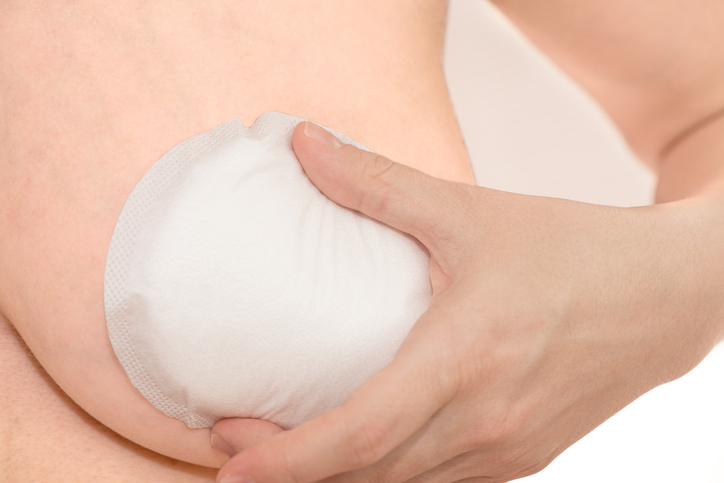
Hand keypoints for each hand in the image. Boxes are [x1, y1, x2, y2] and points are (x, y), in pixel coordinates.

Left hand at [212, 121, 723, 482]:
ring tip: (283, 453)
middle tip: (231, 445)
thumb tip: (302, 142)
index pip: (362, 436)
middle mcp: (487, 423)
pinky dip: (389, 478)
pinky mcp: (524, 457)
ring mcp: (509, 451)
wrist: (665, 295)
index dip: (289, 460)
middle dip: (294, 475)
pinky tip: (362, 453)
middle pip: (371, 477)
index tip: (228, 458)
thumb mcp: (470, 211)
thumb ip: (378, 182)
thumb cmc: (572, 251)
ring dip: (339, 482)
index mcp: (468, 360)